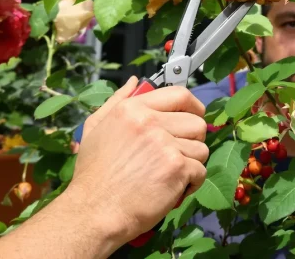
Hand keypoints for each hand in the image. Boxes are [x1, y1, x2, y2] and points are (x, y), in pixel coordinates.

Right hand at [65, 80, 207, 244]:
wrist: (92, 212)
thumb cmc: (93, 175)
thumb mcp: (95, 129)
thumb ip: (117, 101)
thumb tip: (136, 82)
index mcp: (133, 109)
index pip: (179, 94)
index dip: (193, 106)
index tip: (194, 116)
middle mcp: (150, 122)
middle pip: (197, 123)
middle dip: (192, 141)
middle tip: (176, 156)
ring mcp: (165, 145)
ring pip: (201, 148)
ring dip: (190, 164)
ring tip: (169, 175)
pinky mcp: (177, 168)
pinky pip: (201, 170)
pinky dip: (191, 183)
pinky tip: (172, 189)